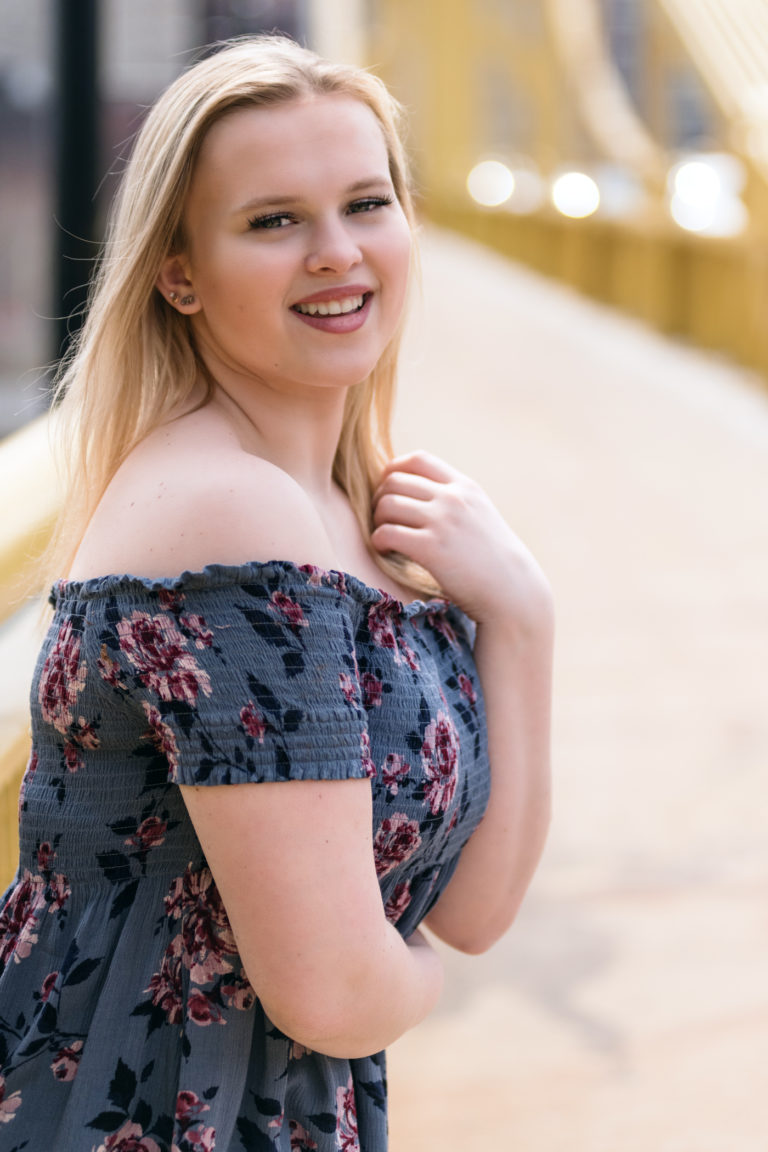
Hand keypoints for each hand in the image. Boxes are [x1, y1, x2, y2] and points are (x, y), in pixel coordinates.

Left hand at [371, 450, 551, 628]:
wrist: (513, 590)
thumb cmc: (494, 559)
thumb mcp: (480, 515)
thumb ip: (455, 501)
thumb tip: (421, 496)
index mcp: (465, 487)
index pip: (418, 459)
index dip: (393, 470)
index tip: (388, 490)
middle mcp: (453, 498)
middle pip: (394, 480)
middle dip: (380, 498)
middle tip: (382, 519)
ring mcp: (442, 522)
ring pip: (387, 504)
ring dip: (377, 520)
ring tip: (384, 536)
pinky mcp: (431, 548)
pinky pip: (387, 533)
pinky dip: (378, 541)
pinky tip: (386, 550)